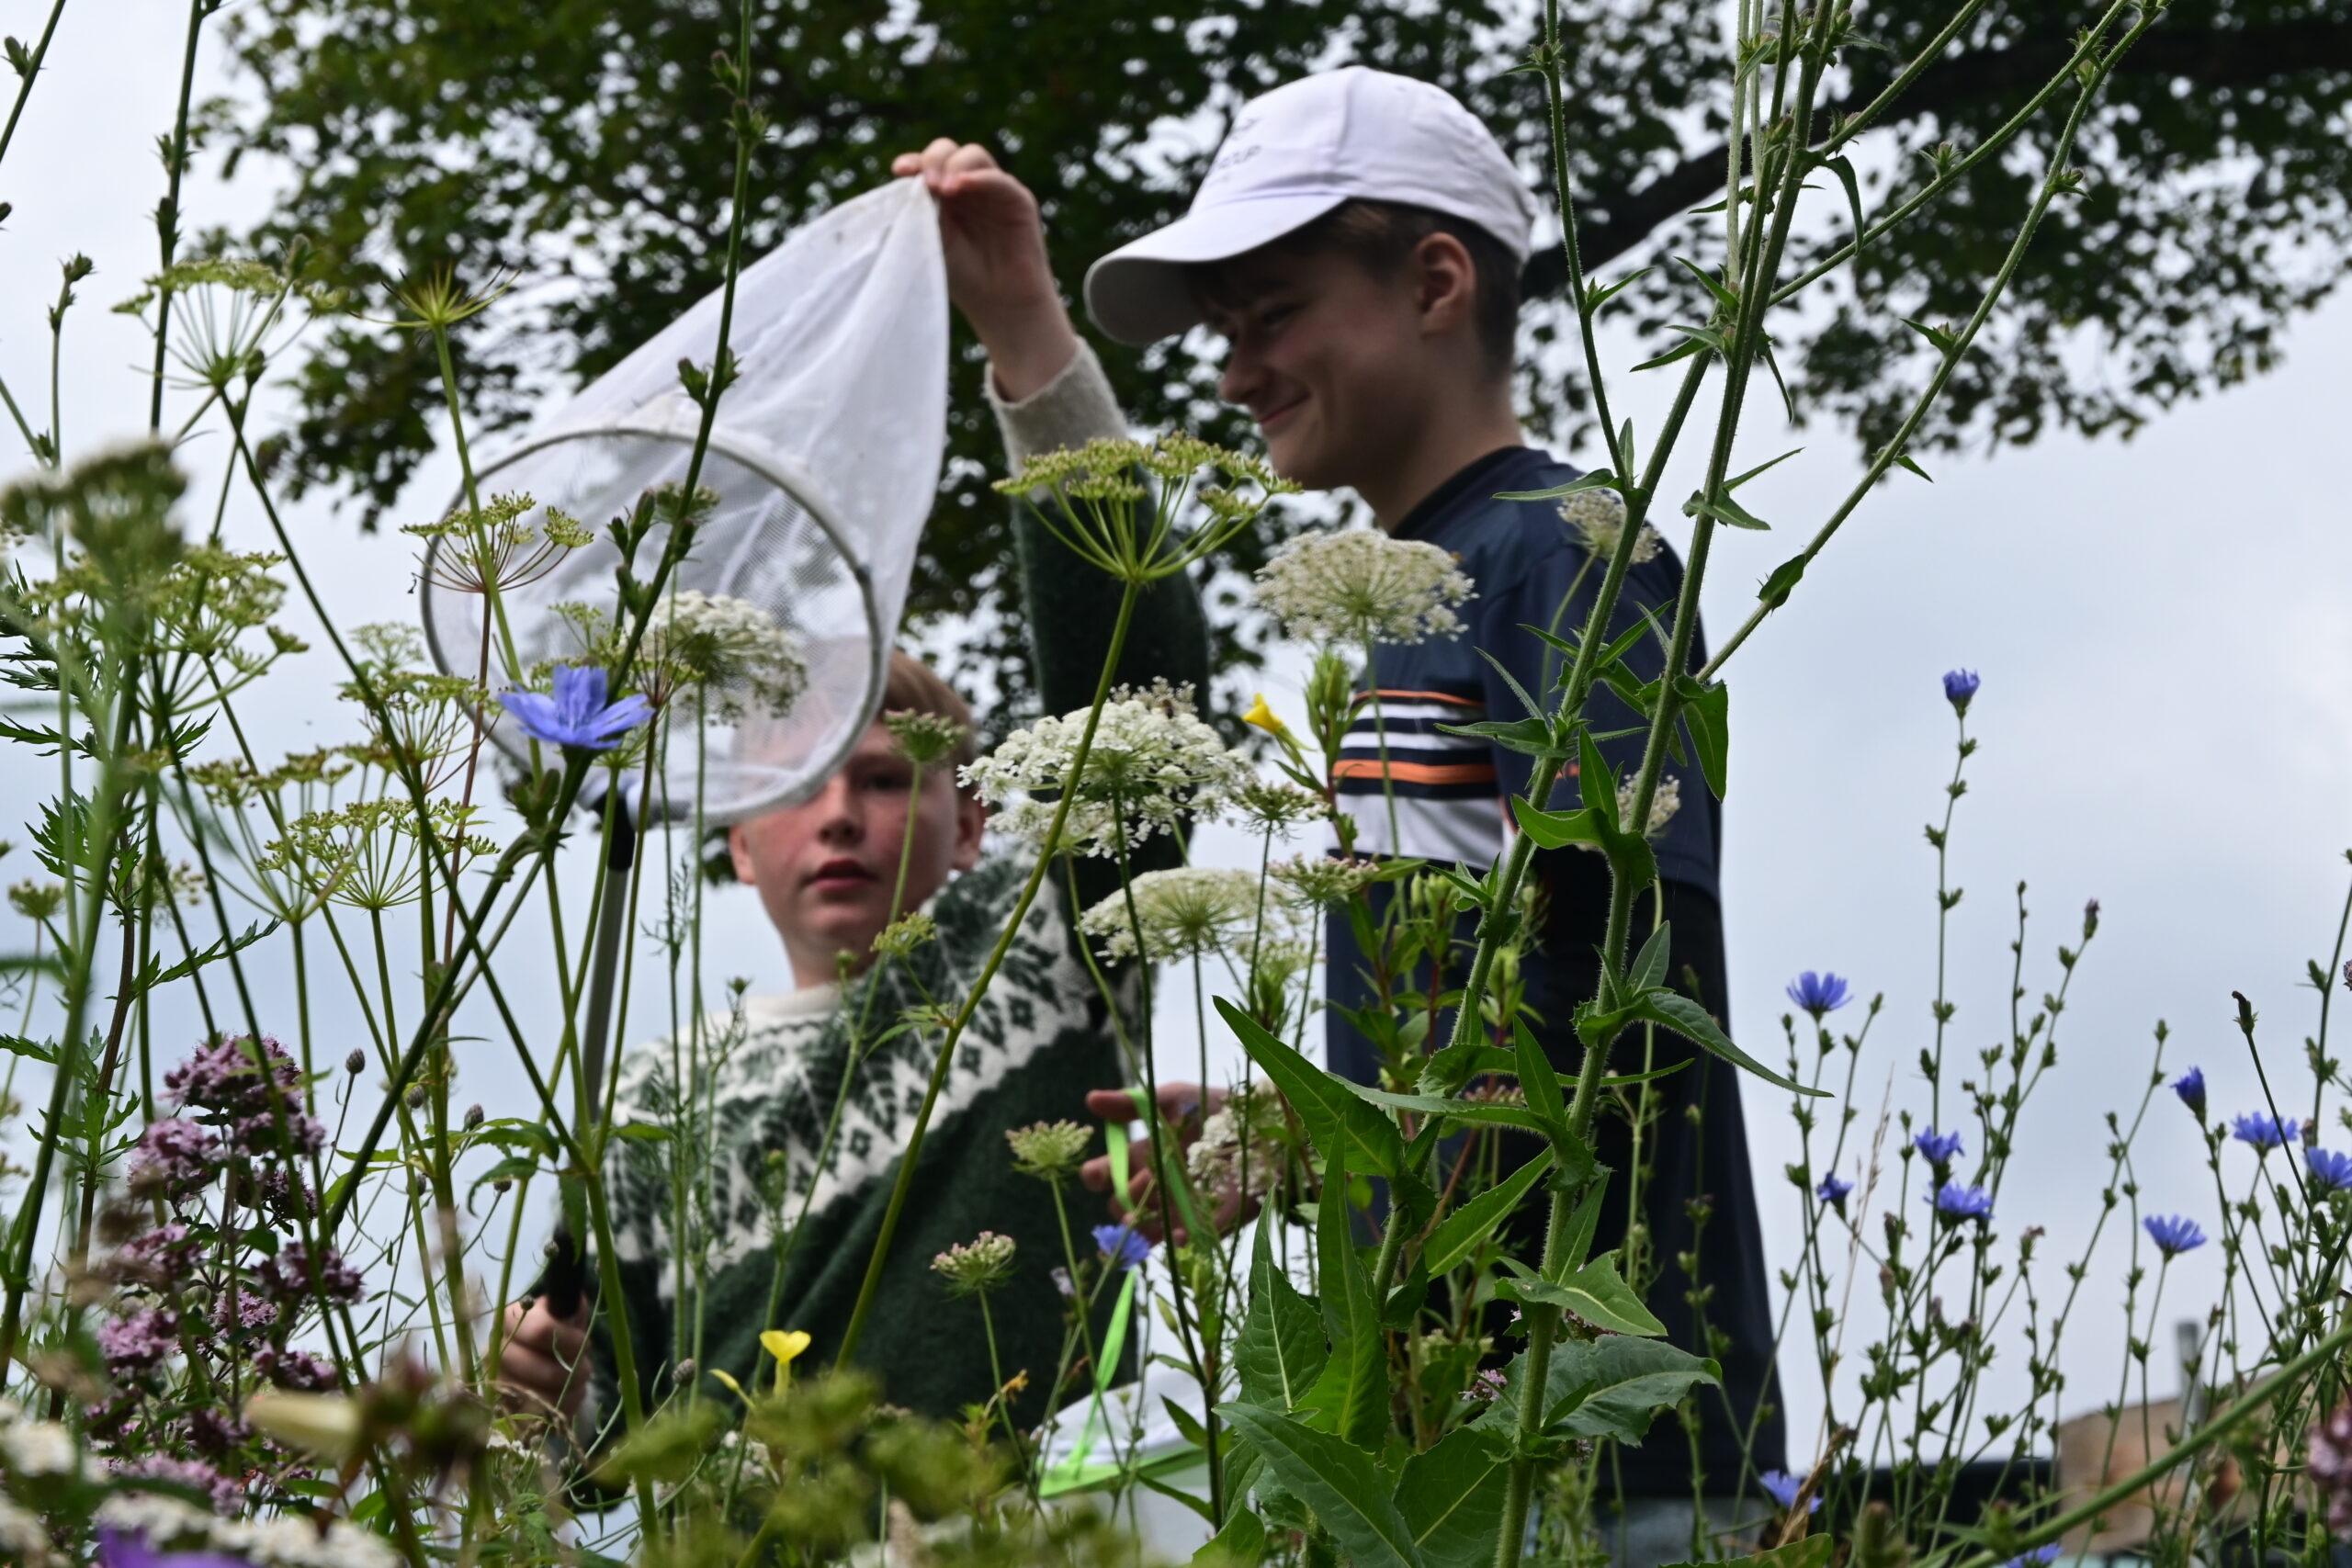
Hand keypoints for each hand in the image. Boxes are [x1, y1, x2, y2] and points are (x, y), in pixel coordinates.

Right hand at [499, 1296, 589, 1419]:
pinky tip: (566, 1398)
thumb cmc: (557, 1330)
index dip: (570, 1341)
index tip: (584, 1343)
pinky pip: (538, 1419)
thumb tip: (573, 1315)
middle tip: (585, 1370)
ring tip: (576, 1384)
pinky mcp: (503, 1411)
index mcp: (509, 1320)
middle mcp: (494, 1352)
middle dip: (571, 1372)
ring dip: (568, 1393)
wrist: (541, 1355)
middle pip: (542, 1371)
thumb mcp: (564, 1313)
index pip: (541, 1331)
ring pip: (540, 1399)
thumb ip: (569, 1311)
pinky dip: (559, 1410)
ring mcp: (496, 1384)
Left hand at [890, 138, 1078, 399]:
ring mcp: (993, 190)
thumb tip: (906, 182)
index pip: (926, 165)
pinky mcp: (1018, 200)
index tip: (900, 171)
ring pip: (973, 156)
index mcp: (943, 194)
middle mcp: (968, 187)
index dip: (913, 162)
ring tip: (942, 189)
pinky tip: (961, 186)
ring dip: (954, 166)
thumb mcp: (933, 240)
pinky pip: (998, 179)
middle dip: (933, 160)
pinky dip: (979, 178)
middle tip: (927, 183)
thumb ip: (921, 210)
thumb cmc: (964, 277)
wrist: (1001, 304)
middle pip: (948, 151)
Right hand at [1080, 1083, 1250, 1244]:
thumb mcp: (1174, 1099)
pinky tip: (1180, 1232)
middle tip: (1141, 1184)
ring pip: (1144, 1229)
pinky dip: (1177, 1240)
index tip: (1099, 1173)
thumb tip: (1090, 1100)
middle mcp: (1153, 1187)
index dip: (1097, 1176)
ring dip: (1140, 1226)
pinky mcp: (1204, 1224)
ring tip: (1146, 1215)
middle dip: (1123, 1199)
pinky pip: (1183, 1242)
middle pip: (1120, 1206)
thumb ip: (1133, 1103)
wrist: (1263, 1126)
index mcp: (1141, 1157)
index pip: (1105, 1175)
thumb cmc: (1214, 1108)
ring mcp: (1176, 1209)